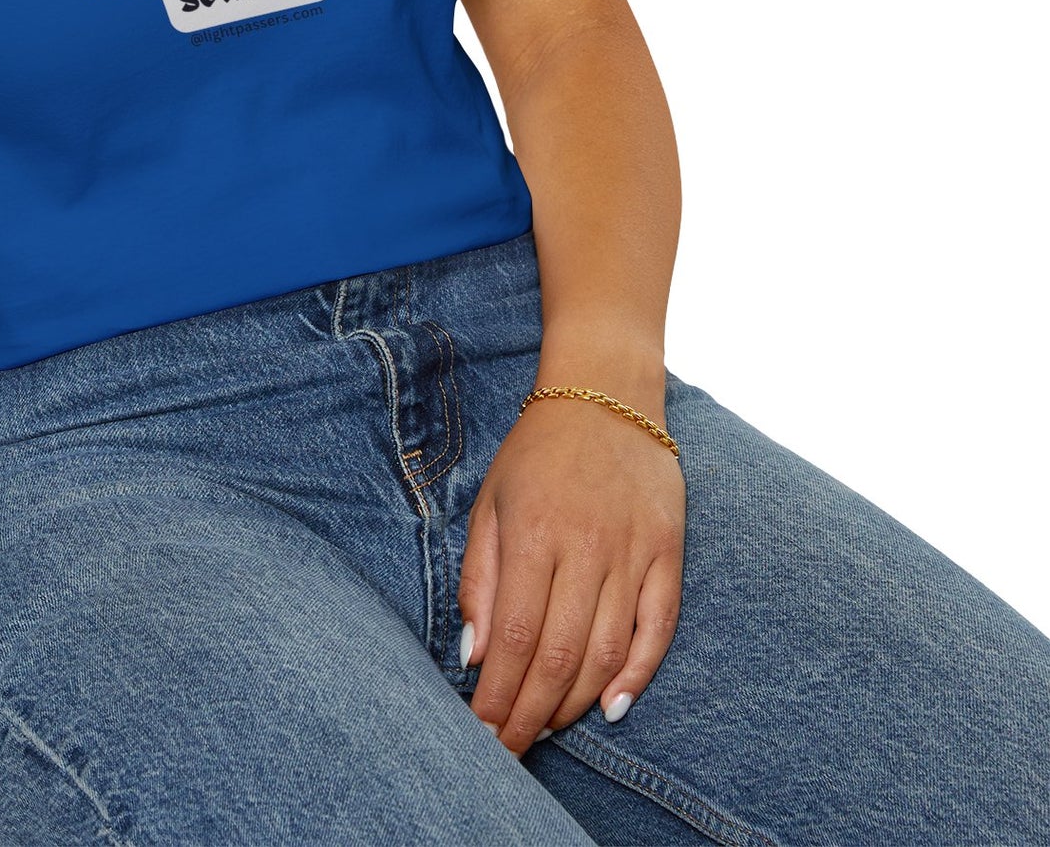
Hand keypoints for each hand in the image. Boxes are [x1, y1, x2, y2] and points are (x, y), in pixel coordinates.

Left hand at [457, 391, 685, 753]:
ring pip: (607, 652)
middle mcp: (586, 547)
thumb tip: (474, 654)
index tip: (482, 731)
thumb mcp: (490, 502)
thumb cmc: (537, 452)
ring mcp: (633, 551)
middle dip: (531, 713)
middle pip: (560, 655)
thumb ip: (479, 578)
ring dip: (576, 702)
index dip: (499, 694)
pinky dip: (638, 674)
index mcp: (534, 533)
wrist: (605, 394)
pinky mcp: (669, 552)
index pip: (515, 637)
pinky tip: (612, 707)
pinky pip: (658, 628)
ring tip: (548, 729)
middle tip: (511, 749)